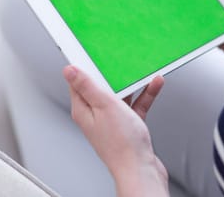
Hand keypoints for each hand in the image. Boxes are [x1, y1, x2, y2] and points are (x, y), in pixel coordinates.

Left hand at [63, 66, 168, 196]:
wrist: (141, 170)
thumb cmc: (122, 144)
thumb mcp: (104, 106)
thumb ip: (88, 86)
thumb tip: (69, 70)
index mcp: (84, 110)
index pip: (78, 83)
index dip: (83, 66)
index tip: (89, 52)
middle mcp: (96, 115)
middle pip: (101, 87)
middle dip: (111, 73)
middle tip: (119, 59)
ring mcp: (112, 121)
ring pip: (121, 95)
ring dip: (132, 83)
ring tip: (142, 70)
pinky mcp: (128, 125)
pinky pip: (135, 104)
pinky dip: (144, 94)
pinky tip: (154, 84)